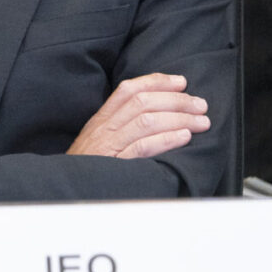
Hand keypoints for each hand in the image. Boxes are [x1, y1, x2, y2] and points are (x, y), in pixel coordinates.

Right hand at [68, 73, 209, 157]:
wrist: (69, 189)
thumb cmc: (89, 167)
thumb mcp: (98, 140)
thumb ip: (120, 126)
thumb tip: (157, 113)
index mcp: (101, 120)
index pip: (128, 89)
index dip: (157, 81)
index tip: (181, 82)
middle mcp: (104, 128)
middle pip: (142, 102)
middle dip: (176, 100)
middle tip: (200, 105)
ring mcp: (109, 146)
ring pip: (146, 121)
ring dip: (179, 118)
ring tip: (201, 122)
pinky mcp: (115, 164)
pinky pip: (143, 147)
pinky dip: (166, 139)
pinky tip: (185, 137)